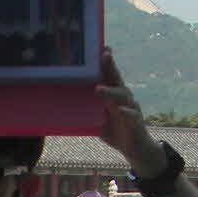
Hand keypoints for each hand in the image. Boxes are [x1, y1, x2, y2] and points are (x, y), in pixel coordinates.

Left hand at [96, 50, 161, 174]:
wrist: (135, 149)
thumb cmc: (114, 131)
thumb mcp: (97, 119)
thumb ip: (85, 111)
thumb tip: (60, 106)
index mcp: (113, 95)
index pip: (109, 75)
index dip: (106, 62)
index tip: (102, 47)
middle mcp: (124, 98)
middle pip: (117, 79)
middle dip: (111, 67)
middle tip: (104, 56)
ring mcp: (131, 109)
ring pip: (123, 96)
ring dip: (111, 92)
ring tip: (99, 89)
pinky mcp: (136, 123)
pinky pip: (132, 115)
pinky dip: (127, 112)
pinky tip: (121, 110)